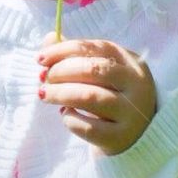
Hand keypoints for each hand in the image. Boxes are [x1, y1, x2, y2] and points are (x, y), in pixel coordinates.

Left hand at [37, 31, 157, 156]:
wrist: (136, 136)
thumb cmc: (111, 96)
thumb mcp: (101, 72)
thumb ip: (75, 54)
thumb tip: (48, 39)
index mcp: (132, 62)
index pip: (96, 48)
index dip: (65, 49)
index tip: (41, 58)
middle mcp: (137, 85)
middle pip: (94, 70)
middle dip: (61, 71)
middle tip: (44, 78)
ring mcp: (132, 113)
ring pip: (90, 97)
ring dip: (60, 93)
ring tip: (44, 94)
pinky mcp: (121, 138)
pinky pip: (89, 128)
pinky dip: (70, 119)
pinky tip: (65, 114)